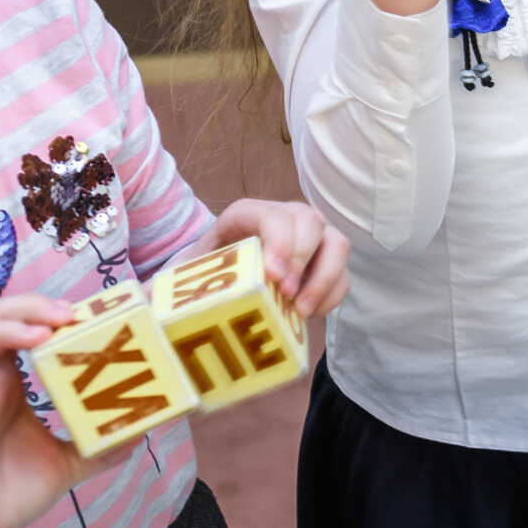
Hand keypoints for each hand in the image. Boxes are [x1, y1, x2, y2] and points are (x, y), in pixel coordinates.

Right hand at [0, 295, 110, 527]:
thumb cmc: (9, 493)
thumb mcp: (67, 463)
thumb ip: (100, 446)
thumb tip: (141, 431)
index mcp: (10, 382)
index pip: (21, 327)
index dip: (45, 312)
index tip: (82, 314)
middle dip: (24, 308)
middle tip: (63, 316)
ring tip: (36, 335)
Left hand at [199, 200, 351, 318]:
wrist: (222, 278)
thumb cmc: (208, 271)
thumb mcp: (195, 269)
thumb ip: (194, 277)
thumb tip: (184, 299)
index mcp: (249, 214)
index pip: (272, 215)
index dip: (279, 241)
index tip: (273, 275)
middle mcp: (287, 218)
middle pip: (311, 222)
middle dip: (302, 260)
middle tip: (287, 294)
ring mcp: (313, 238)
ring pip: (337, 244)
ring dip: (324, 279)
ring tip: (301, 310)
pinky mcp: (327, 262)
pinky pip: (343, 274)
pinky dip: (331, 296)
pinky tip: (309, 313)